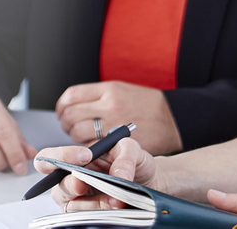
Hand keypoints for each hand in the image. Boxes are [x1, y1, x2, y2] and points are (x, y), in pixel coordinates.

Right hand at [38, 138, 158, 210]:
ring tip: (116, 198)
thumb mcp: (132, 149)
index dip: (59, 157)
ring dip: (94, 203)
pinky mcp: (90, 215)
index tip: (84, 156)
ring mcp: (81, 201)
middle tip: (84, 183)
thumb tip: (117, 174)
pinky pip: (86, 218)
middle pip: (56, 187)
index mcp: (78, 159)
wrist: (150, 183)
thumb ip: (125, 156)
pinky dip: (101, 212)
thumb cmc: (135, 163)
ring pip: (72, 206)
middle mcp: (74, 180)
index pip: (51, 157)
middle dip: (70, 185)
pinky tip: (115, 206)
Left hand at [55, 81, 182, 154]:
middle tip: (71, 126)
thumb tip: (72, 105)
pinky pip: (91, 147)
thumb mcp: (123, 90)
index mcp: (109, 89)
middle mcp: (109, 105)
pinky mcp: (118, 142)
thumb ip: (98, 96)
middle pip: (70, 114)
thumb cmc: (148, 106)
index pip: (72, 95)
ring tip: (83, 137)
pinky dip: (87, 148)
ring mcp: (113, 124)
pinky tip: (93, 147)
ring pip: (77, 132)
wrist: (173, 120)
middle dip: (66, 122)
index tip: (63, 111)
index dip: (62, 105)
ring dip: (75, 137)